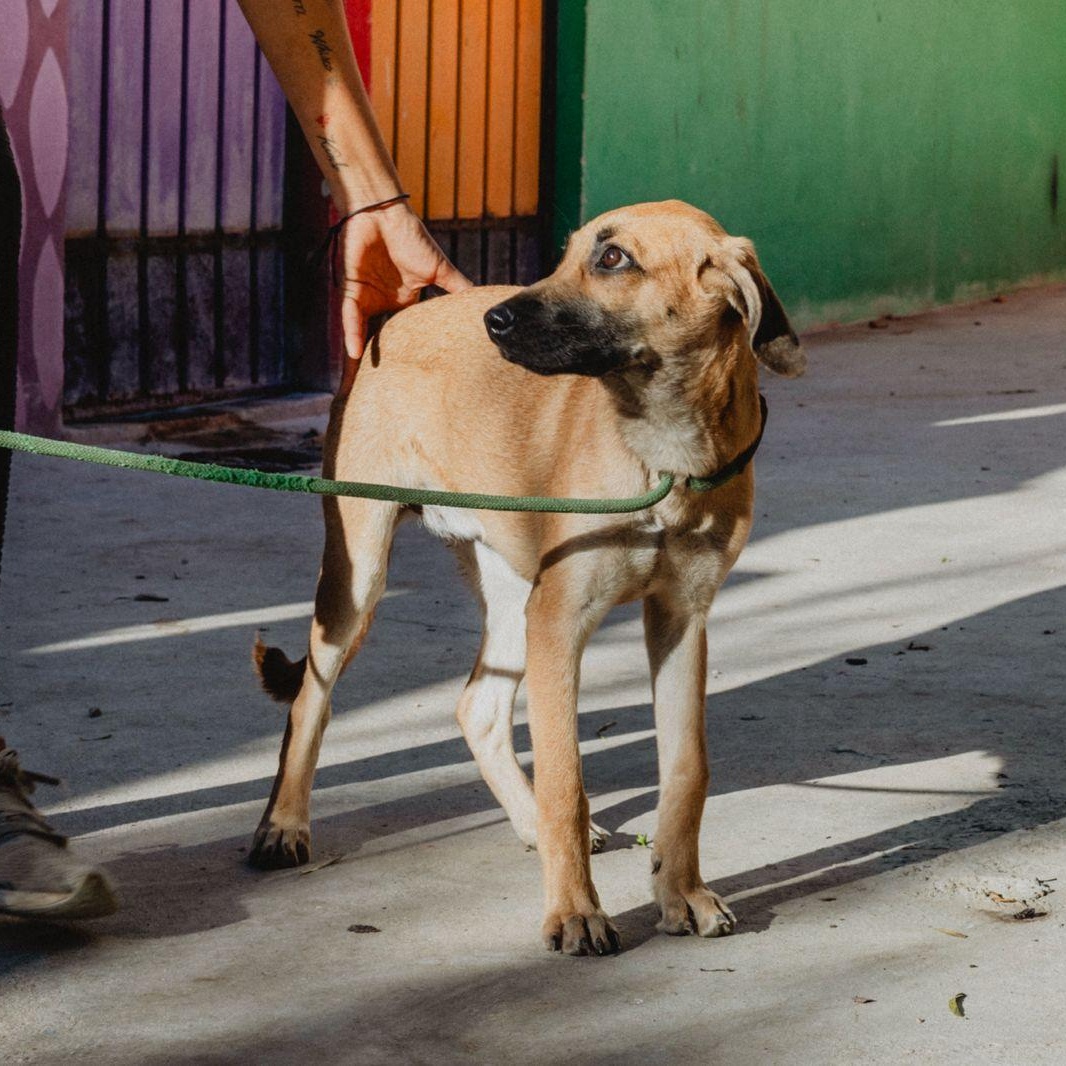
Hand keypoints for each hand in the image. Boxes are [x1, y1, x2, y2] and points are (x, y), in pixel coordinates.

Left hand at [338, 201, 470, 383]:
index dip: (409, 355)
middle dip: (378, 368)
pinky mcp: (352, 290)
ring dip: (358, 361)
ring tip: (357, 389)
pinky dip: (352, 334)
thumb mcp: (440, 270)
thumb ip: (458, 289)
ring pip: (362, 336)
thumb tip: (486, 306)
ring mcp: (368, 299)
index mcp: (406, 303)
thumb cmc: (412, 237)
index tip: (413, 381)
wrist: (384, 213)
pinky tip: (354, 354)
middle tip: (379, 397)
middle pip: (381, 343)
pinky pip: (351, 317)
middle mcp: (385, 305)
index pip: (408, 335)